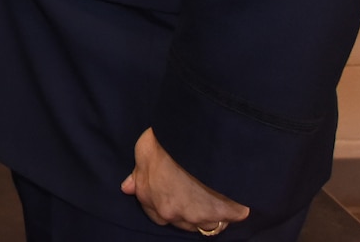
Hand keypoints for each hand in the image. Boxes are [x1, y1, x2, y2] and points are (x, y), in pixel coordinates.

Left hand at [121, 129, 249, 233]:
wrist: (199, 138)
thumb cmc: (168, 141)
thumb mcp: (144, 150)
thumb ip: (138, 174)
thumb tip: (127, 188)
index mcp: (152, 200)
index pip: (156, 213)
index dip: (166, 201)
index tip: (175, 190)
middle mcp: (174, 214)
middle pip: (182, 220)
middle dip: (187, 208)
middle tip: (196, 187)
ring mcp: (202, 216)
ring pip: (206, 222)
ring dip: (209, 210)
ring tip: (214, 188)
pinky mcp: (228, 213)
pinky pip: (232, 215)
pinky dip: (232, 207)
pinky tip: (231, 191)